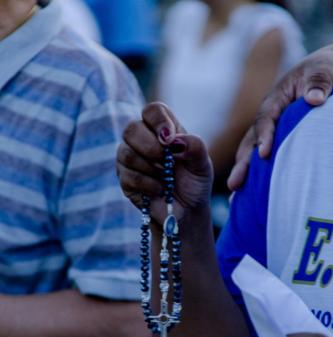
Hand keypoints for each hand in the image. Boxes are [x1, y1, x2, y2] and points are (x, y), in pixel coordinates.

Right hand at [117, 102, 212, 225]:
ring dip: (151, 168)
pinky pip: (129, 176)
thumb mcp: (203, 165)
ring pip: (127, 153)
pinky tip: (159, 190)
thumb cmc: (194, 183)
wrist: (187, 211)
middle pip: (132, 129)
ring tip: (166, 178)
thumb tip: (176, 140)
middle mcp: (142, 140)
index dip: (158, 121)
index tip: (169, 138)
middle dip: (150, 146)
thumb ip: (196, 147)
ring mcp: (130, 159)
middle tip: (166, 160)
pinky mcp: (125, 179)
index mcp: (162, 130)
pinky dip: (148, 184)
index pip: (152, 111)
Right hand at [228, 44, 332, 190]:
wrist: (323, 74)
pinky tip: (248, 193)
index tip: (264, 154)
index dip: (263, 136)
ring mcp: (269, 131)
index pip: (265, 119)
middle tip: (235, 184)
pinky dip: (254, 174)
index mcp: (275, 99)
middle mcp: (267, 117)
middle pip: (250, 141)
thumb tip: (314, 98)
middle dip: (243, 164)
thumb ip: (318, 82)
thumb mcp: (323, 71)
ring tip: (235, 193)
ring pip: (252, 152)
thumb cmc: (323, 71)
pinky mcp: (274, 142)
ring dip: (243, 172)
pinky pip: (261, 158)